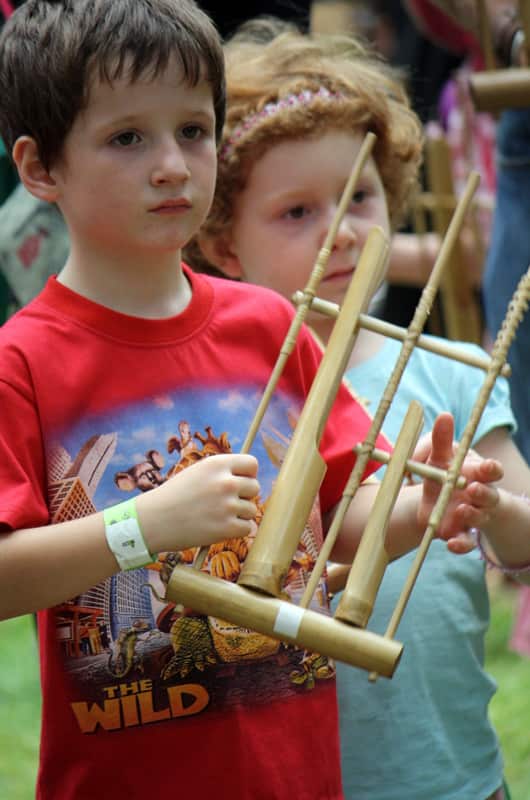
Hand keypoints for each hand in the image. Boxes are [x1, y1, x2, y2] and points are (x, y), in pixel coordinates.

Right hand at [136, 453, 259, 552]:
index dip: (248, 474)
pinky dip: (237, 530)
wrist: (153, 521)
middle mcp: (225, 482)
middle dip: (244, 496)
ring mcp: (227, 505)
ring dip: (240, 515)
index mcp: (217, 464)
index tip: (239, 483)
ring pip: (252, 510)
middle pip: (255, 488)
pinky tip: (220, 528)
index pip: (252, 464)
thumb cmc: (174, 496)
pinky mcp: (227, 528)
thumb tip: (250, 479)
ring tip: (218, 517)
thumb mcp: (198, 472)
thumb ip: (222, 472)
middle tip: (225, 503)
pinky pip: (247, 528)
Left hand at [416, 413, 502, 551]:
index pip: (492, 471)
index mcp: (478, 475)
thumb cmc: (444, 474)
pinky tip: (450, 544)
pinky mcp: (461, 534)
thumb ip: (441, 440)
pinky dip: (460, 545)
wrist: (436, 504)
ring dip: (473, 515)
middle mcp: (480, 496)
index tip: (488, 467)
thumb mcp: (440, 457)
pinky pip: (465, 542)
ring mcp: (473, 516)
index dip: (491, 469)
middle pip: (489, 495)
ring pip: (479, 518)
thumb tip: (444, 415)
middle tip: (474, 488)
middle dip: (484, 492)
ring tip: (462, 509)